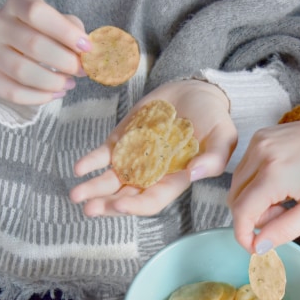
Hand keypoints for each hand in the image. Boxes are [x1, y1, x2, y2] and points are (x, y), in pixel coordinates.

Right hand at [0, 0, 89, 104]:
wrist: (13, 48)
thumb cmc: (45, 36)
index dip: (65, 33)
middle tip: (81, 71)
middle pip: (34, 45)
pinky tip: (55, 94)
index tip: (86, 48)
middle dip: (65, 62)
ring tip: (69, 84)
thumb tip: (86, 52)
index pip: (37, 14)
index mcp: (17, 5)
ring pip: (22, 71)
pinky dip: (39, 97)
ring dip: (53, 82)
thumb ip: (74, 34)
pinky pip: (13, 92)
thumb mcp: (60, 26)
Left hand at [70, 79, 236, 215]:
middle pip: (127, 195)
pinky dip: (91, 161)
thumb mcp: (224, 136)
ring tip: (76, 194)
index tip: (120, 205)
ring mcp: (135, 157)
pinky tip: (79, 168)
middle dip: (107, 203)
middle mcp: (152, 173)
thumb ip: (214, 157)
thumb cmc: (213, 117)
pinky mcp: (124, 139)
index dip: (137, 205)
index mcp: (175, 178)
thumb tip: (195, 174)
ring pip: (111, 179)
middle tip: (90, 207)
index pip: (153, 199)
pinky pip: (105, 154)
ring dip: (94, 188)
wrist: (195, 91)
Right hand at [227, 119, 299, 252]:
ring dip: (253, 201)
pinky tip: (280, 183)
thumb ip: (285, 230)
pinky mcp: (260, 136)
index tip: (255, 248)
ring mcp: (258, 142)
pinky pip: (245, 169)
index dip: (243, 235)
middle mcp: (260, 154)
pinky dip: (255, 184)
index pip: (240, 212)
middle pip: (234, 199)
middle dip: (253, 218)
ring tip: (284, 200)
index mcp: (274, 173)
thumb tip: (258, 246)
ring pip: (237, 185)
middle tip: (282, 217)